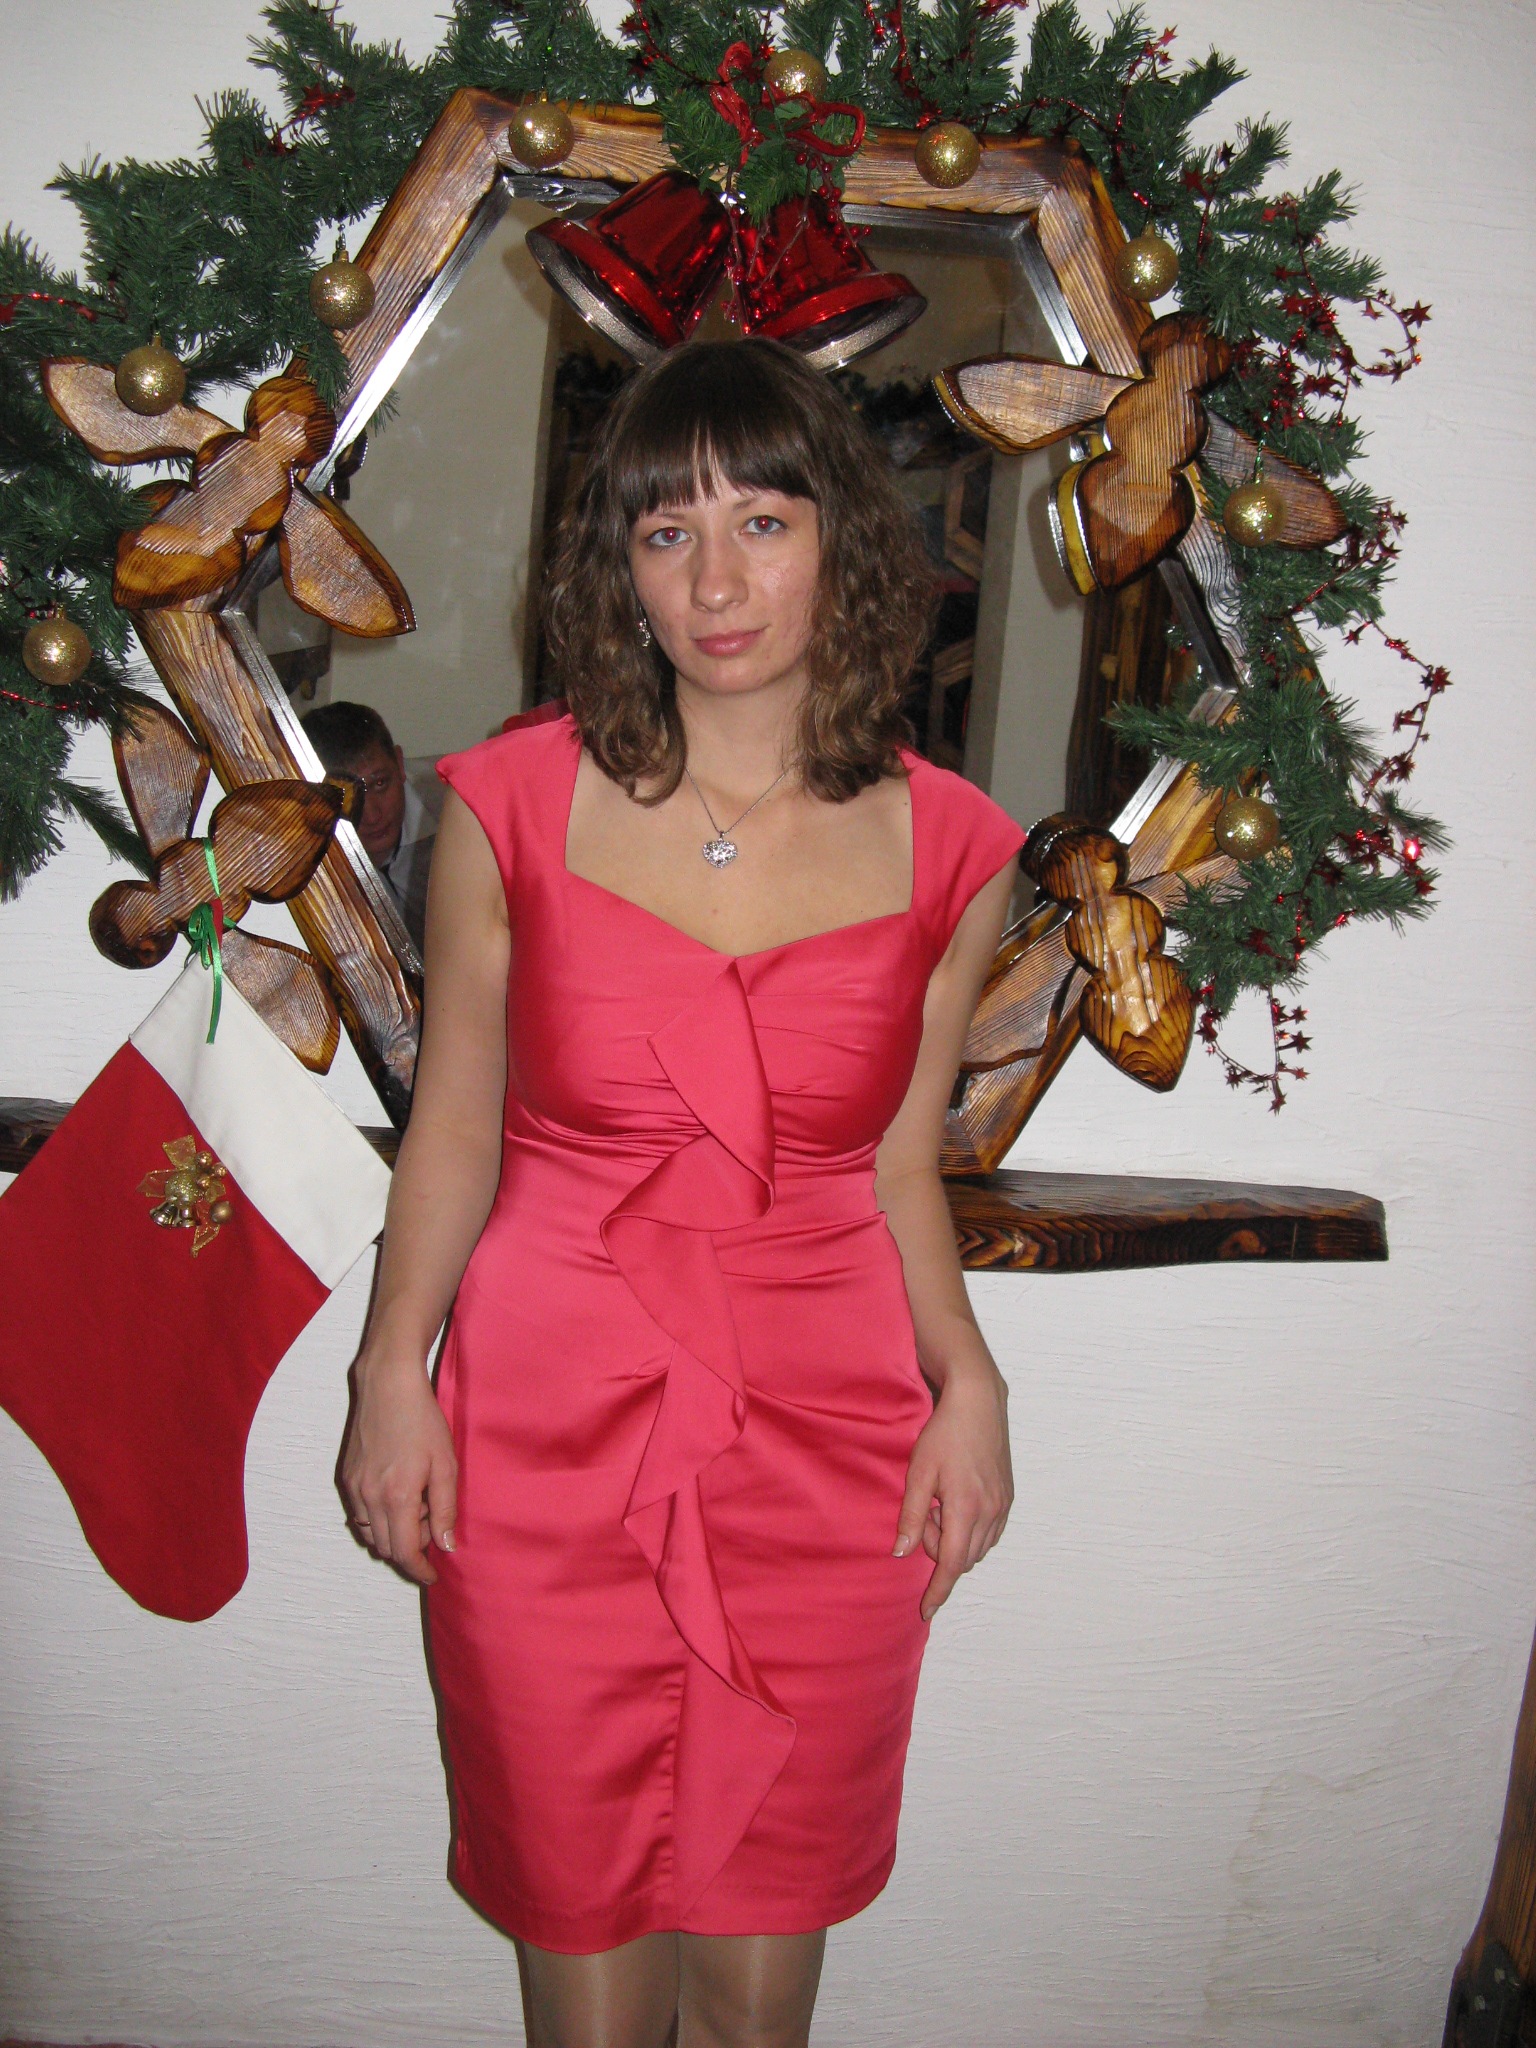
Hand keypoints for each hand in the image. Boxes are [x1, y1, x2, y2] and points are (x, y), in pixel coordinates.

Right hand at [341, 1355, 457, 1585]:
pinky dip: (378, 1518)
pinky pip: (360, 1515)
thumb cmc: (422, 1420)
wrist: (388, 1385)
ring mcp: (354, 1488)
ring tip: (417, 1508)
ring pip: (370, 1534)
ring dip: (393, 1534)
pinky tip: (397, 1496)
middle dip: (410, 1550)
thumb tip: (446, 1546)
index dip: (420, 1570)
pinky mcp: (347, 1477)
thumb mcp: (446, 1464)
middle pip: (386, 1548)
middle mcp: (370, 1497)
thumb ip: (445, 1509)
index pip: (405, 1552)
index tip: (433, 1575)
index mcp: (398, 1497)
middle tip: (433, 1527)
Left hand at [894, 1361, 1011, 1621]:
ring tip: (939, 1503)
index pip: (950, 1564)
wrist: (978, 1402)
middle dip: (939, 1550)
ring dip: (955, 1539)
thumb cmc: (944, 1434)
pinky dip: (970, 1530)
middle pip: (962, 1557)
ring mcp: (1003, 1505)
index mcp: (966, 1508)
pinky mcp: (1009, 1496)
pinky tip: (956, 1503)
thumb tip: (901, 1553)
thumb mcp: (918, 1473)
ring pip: (977, 1547)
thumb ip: (911, 1516)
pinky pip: (990, 1532)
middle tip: (925, 1514)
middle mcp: (990, 1512)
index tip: (926, 1611)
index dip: (938, 1591)